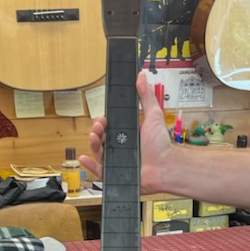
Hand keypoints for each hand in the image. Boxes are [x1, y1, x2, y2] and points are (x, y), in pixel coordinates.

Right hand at [79, 71, 176, 193]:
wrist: (165, 167)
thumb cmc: (161, 145)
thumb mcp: (153, 115)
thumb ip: (146, 96)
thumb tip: (141, 76)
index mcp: (128, 134)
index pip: (110, 126)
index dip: (103, 121)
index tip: (102, 117)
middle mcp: (122, 147)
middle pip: (102, 138)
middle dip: (96, 130)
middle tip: (99, 126)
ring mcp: (118, 161)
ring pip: (99, 151)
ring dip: (93, 143)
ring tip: (94, 137)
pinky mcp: (116, 174)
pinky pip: (99, 170)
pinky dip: (90, 165)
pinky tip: (84, 157)